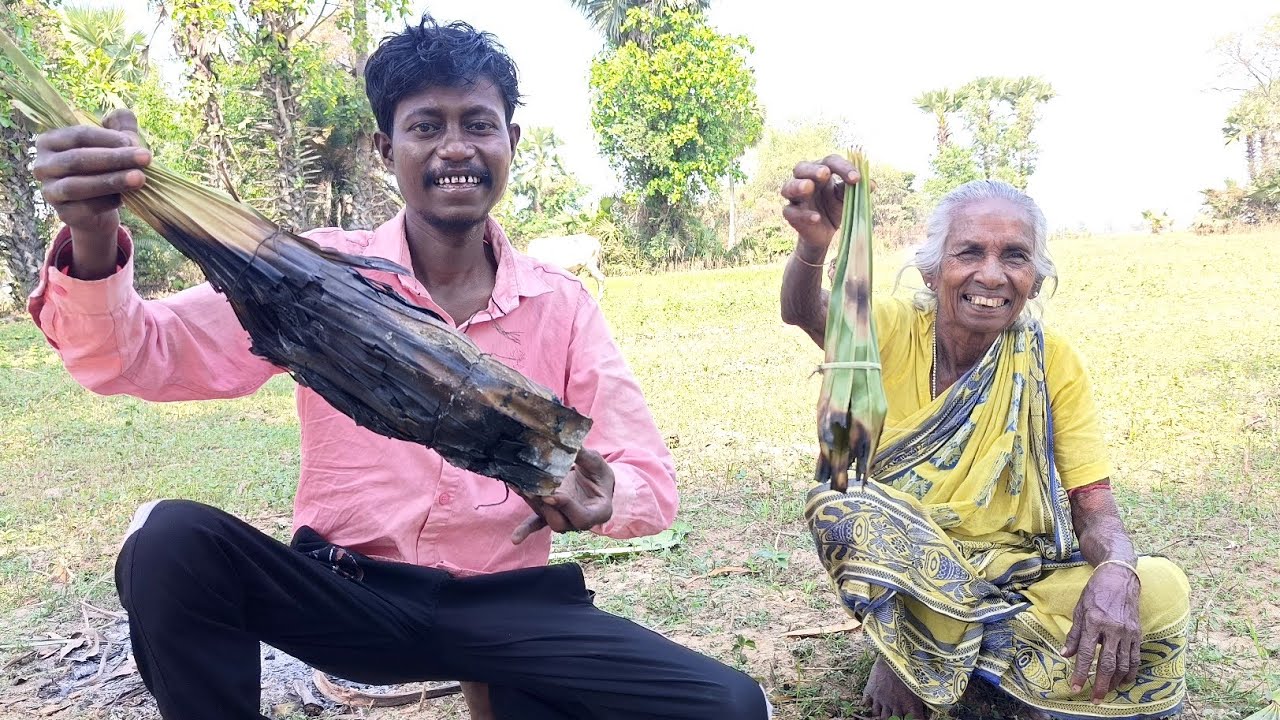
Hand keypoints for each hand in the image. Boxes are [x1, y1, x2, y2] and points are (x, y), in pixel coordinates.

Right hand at [32, 109, 149, 278]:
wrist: (99, 208)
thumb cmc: (105, 168)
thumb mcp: (115, 144)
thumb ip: (121, 126)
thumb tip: (123, 114)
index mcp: (51, 141)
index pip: (78, 135)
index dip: (108, 138)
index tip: (136, 142)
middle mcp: (43, 165)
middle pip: (78, 159)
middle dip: (114, 158)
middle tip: (146, 158)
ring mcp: (50, 191)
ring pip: (78, 185)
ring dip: (111, 181)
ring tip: (140, 178)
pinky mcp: (63, 214)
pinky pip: (85, 208)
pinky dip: (108, 202)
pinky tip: (126, 199)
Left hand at [511, 449, 614, 544]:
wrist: (594, 482)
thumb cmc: (599, 473)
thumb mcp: (596, 463)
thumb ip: (584, 456)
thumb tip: (569, 443)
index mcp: (599, 511)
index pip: (583, 517)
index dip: (567, 508)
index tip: (552, 495)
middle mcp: (580, 521)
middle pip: (561, 523)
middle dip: (545, 508)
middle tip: (533, 491)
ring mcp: (564, 520)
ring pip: (547, 519)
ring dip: (533, 505)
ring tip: (520, 488)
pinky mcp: (551, 516)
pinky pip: (538, 523)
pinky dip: (526, 529)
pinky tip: (516, 538)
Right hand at [779, 154, 860, 262]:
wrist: (825, 233)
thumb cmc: (835, 208)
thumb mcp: (847, 198)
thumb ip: (857, 190)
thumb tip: (871, 184)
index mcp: (821, 172)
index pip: (829, 162)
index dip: (842, 167)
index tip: (856, 178)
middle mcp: (805, 180)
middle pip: (802, 167)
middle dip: (813, 170)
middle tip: (824, 174)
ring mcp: (795, 197)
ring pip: (788, 187)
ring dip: (798, 186)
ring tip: (808, 187)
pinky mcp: (791, 214)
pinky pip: (790, 212)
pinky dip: (803, 214)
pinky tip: (816, 217)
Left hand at [1062, 564, 1141, 701]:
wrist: (1119, 578)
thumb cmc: (1095, 593)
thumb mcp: (1079, 610)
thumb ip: (1073, 635)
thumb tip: (1065, 655)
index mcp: (1094, 622)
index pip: (1085, 654)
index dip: (1080, 673)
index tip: (1076, 687)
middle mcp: (1112, 629)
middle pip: (1107, 663)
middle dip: (1101, 684)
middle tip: (1095, 699)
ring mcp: (1127, 632)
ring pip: (1123, 664)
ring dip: (1116, 681)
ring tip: (1108, 692)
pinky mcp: (1137, 633)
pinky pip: (1135, 657)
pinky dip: (1131, 671)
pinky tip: (1125, 680)